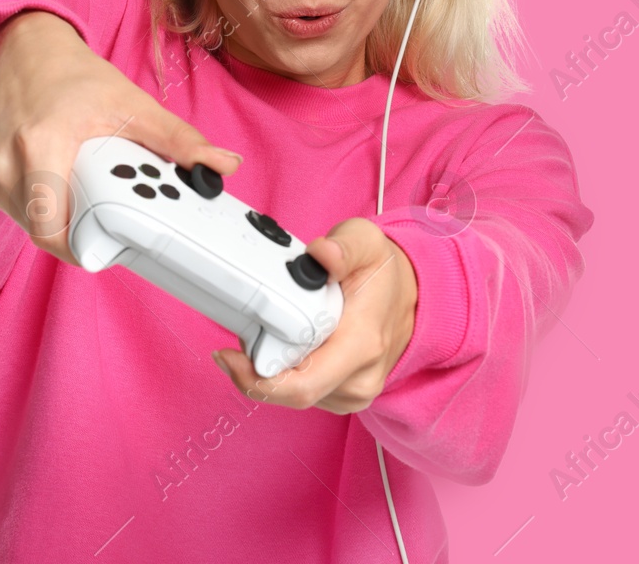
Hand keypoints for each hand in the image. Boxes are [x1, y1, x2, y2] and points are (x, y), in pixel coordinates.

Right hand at [0, 10, 242, 265]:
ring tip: (98, 206)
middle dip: (85, 236)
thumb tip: (224, 165)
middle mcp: (7, 163)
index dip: (89, 245)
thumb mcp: (131, 103)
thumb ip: (179, 139)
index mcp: (40, 143)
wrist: (24, 51)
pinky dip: (50, 214)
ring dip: (67, 227)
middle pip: (48, 232)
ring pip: (34, 229)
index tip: (122, 243)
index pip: (55, 228)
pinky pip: (23, 215)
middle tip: (117, 226)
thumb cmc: (74, 77)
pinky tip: (74, 196)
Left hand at [212, 217, 417, 413]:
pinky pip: (302, 392)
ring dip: (271, 368)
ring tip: (270, 329)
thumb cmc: (384, 272)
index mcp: (361, 344)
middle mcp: (359, 378)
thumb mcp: (367, 242)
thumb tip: (321, 255)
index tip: (227, 354)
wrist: (411, 297)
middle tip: (246, 330)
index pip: (300, 385)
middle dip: (256, 366)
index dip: (255, 378)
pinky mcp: (344, 396)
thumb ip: (344, 246)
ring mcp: (353, 393)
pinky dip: (286, 371)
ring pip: (292, 393)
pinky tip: (286, 343)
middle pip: (288, 392)